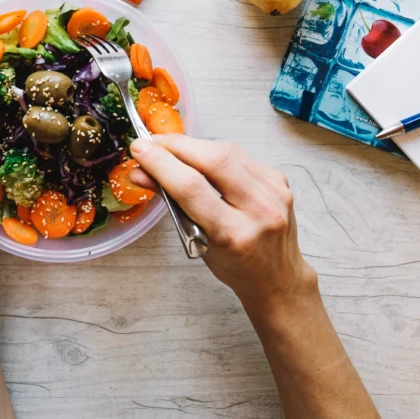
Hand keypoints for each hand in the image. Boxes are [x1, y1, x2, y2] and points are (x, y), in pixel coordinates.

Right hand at [129, 135, 316, 311]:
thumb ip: (171, 203)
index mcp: (234, 234)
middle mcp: (259, 210)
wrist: (276, 277)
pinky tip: (201, 157)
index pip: (191, 188)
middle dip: (177, 145)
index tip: (140, 149)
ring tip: (171, 148)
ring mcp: (273, 192)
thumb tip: (140, 173)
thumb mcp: (196, 240)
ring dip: (194, 145)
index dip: (161, 164)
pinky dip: (215, 152)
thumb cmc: (234, 265)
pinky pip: (241, 155)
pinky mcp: (279, 179)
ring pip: (228, 151)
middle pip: (213, 160)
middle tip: (152, 143)